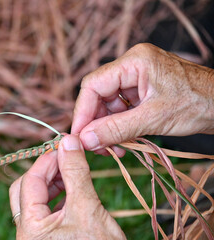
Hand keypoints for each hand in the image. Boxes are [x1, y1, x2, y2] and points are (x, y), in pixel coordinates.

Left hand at [9, 134, 125, 238]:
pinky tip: (73, 190)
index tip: (65, 145)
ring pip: (35, 199)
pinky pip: (45, 211)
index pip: (30, 180)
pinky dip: (57, 196)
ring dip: (52, 182)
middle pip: (25, 189)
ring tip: (73, 172)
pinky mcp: (47, 238)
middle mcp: (27, 232)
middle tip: (67, 159)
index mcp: (30, 227)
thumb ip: (76, 173)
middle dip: (46, 170)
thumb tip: (67, 142)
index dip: (47, 160)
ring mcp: (36, 236)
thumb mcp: (88, 209)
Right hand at [71, 43, 213, 155]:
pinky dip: (118, 126)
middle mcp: (132, 65)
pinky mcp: (141, 90)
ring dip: (107, 128)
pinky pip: (120, 108)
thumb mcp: (154, 119)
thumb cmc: (199, 104)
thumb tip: (86, 139)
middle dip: (96, 123)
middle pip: (99, 95)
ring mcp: (136, 78)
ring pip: (108, 104)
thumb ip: (116, 129)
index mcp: (134, 61)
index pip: (93, 84)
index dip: (83, 112)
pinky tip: (122, 142)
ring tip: (113, 149)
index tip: (79, 136)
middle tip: (96, 147)